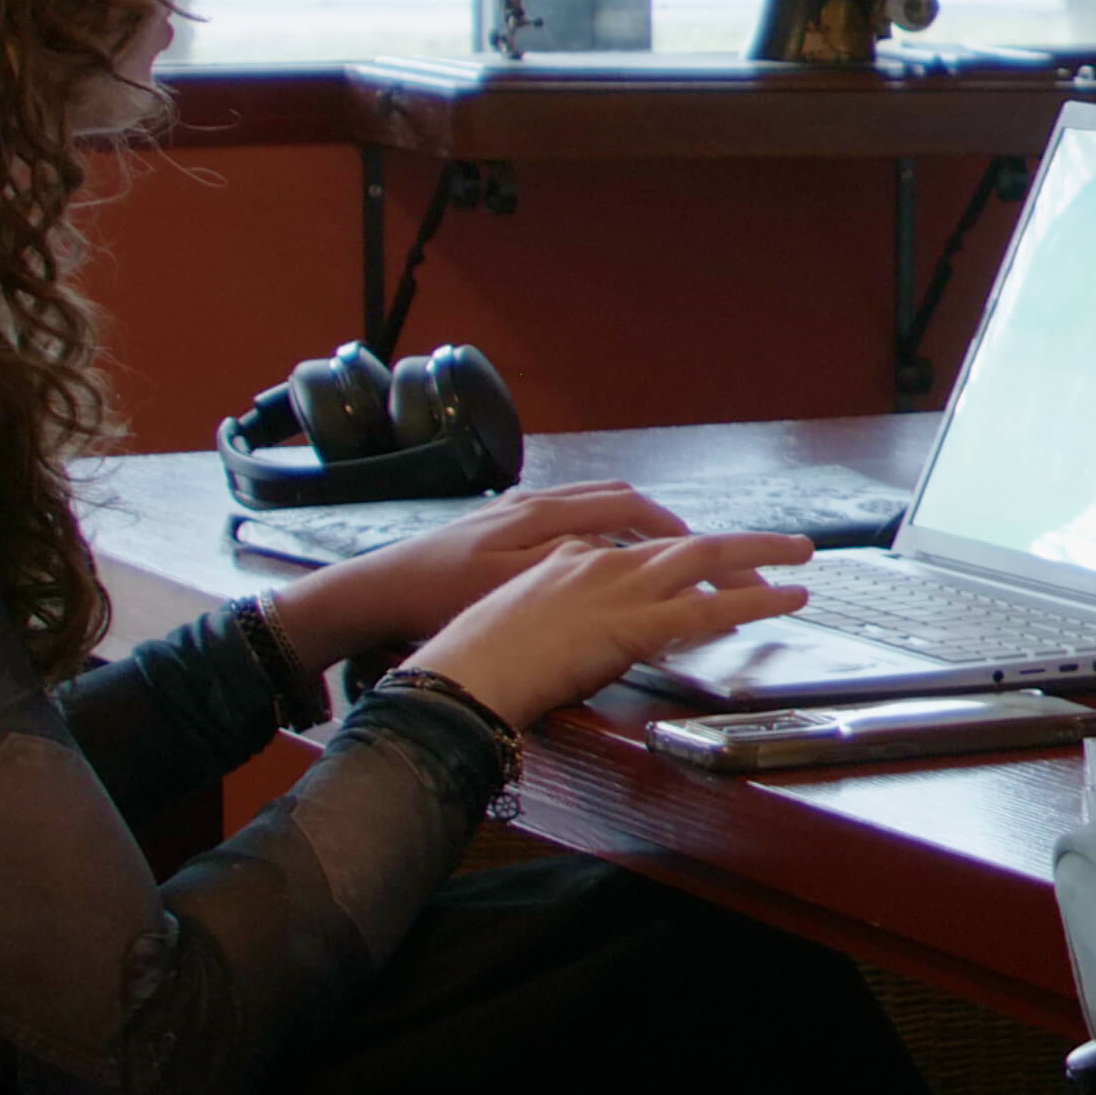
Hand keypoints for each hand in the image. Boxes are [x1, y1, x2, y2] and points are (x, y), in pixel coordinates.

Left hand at [261, 483, 682, 662]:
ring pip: (599, 503)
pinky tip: (608, 555)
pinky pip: (575, 514)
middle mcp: (540, 502)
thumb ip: (573, 566)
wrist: (377, 588)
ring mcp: (522, 509)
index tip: (718, 557)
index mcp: (547, 514)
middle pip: (624, 500)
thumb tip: (630, 558)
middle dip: (672, 526)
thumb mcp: (508, 584)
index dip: (680, 532)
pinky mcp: (504, 524)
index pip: (633, 510)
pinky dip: (607, 528)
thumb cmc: (440, 593)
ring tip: (670, 555)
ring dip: (641, 525)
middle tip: (709, 554)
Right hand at [401, 530, 817, 728]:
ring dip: (759, 557)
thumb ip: (557, 613)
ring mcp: (621, 588)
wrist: (465, 670)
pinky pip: (709, 607)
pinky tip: (787, 599)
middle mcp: (602, 562)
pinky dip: (756, 601)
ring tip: (800, 558)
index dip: (684, 557)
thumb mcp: (516, 616)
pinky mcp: (635, 623)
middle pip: (684, 541)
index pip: (642, 548)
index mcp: (570, 556)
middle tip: (784, 544)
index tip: (709, 566)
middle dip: (738, 543)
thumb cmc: (476, 658)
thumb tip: (582, 629)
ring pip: (706, 561)